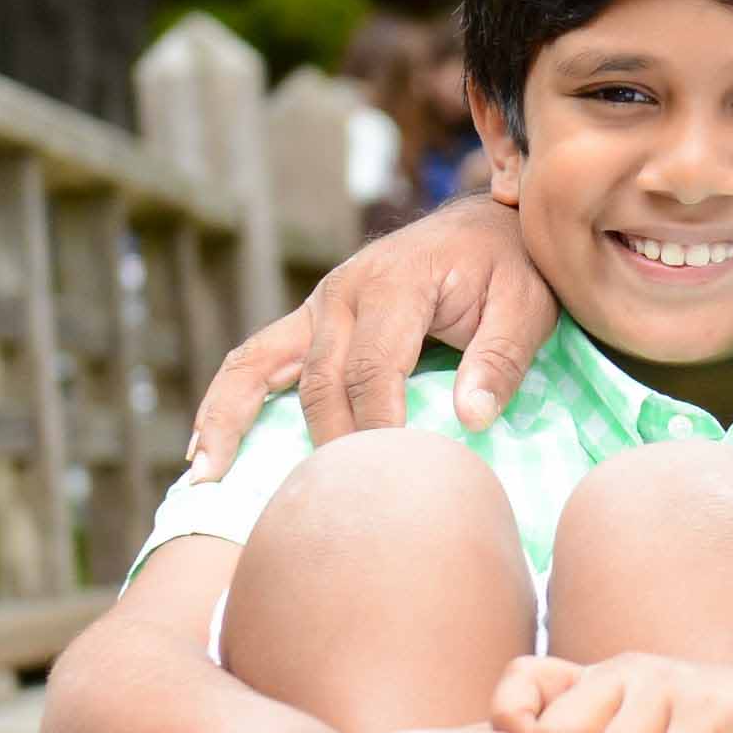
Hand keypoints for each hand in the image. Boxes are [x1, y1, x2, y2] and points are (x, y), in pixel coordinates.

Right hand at [186, 195, 559, 462]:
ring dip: (231, 421)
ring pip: (260, 367)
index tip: (391, 478)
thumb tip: (470, 419)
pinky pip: (254, 361)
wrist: (487, 228)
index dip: (379, 428)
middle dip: (328, 445)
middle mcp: (342, 290)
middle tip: (337, 505)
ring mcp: (318, 306)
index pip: (373, 369)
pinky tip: (204, 449)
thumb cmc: (512, 269)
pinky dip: (226, 402)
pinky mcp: (310, 323)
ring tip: (206, 478)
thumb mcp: (528, 305)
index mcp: (394, 283)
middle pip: (321, 382)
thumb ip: (501, 358)